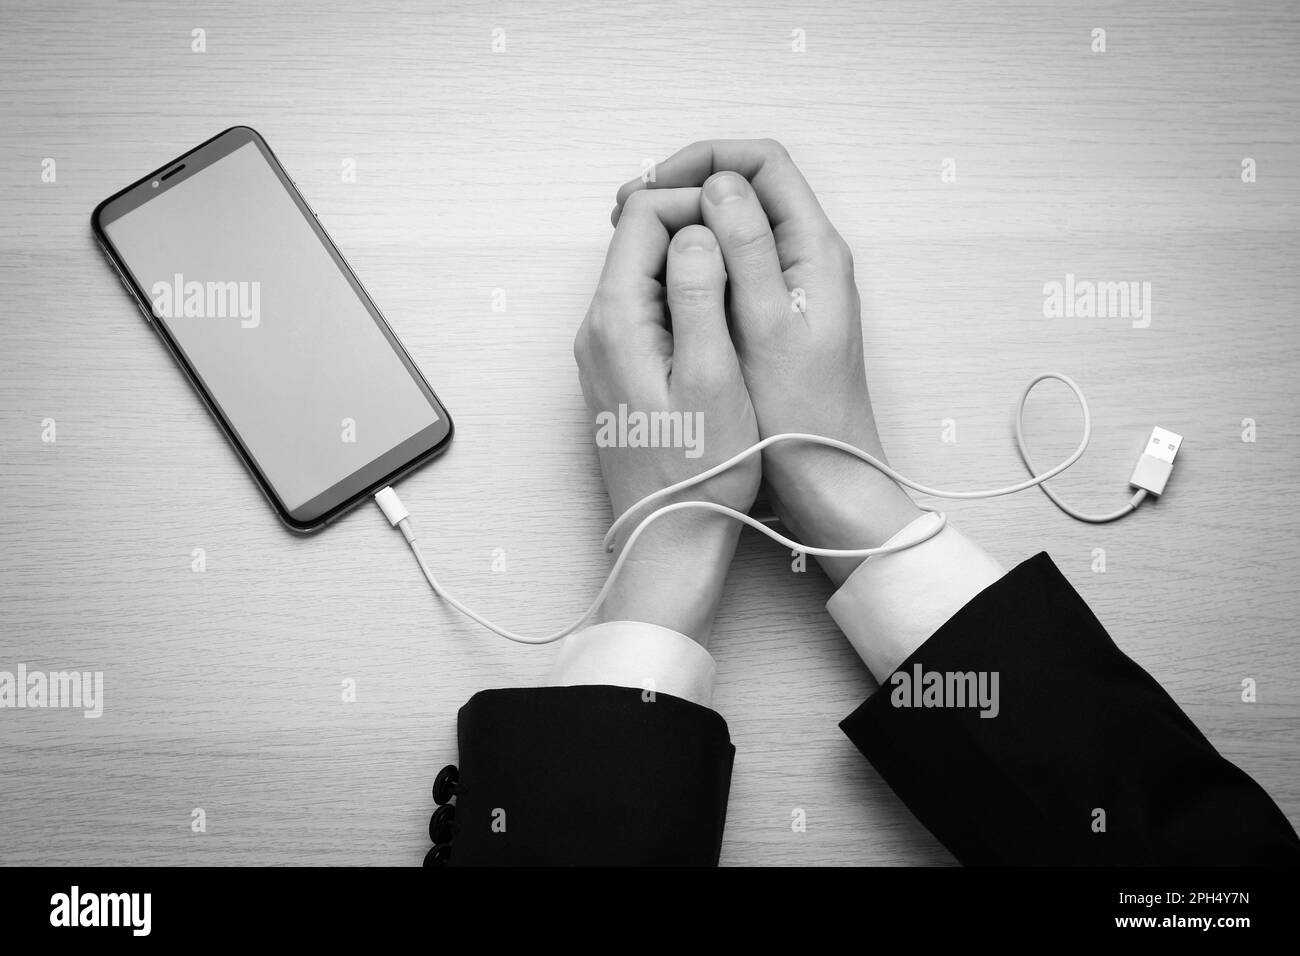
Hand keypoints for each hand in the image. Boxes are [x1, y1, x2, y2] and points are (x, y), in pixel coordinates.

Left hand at [574, 188, 759, 642]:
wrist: (668, 536)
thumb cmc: (698, 471)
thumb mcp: (712, 378)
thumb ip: (698, 296)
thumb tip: (697, 230)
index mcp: (616, 319)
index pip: (643, 214)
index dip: (696, 201)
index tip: (741, 220)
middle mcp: (598, 327)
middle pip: (639, 237)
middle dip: (695, 224)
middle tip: (750, 242)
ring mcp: (604, 348)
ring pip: (645, 270)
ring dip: (693, 260)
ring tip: (744, 280)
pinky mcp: (618, 369)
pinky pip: (647, 306)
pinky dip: (684, 294)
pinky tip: (721, 319)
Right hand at [614, 140, 920, 586]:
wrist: (828, 479)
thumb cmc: (804, 418)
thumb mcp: (768, 330)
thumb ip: (748, 252)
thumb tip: (720, 186)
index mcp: (815, 250)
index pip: (764, 164)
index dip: (705, 160)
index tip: (654, 185)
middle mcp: (807, 258)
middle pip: (746, 188)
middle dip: (686, 186)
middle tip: (627, 211)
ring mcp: (791, 286)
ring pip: (735, 226)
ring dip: (685, 222)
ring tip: (633, 240)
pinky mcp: (774, 314)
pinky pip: (731, 263)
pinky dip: (693, 258)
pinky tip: (660, 279)